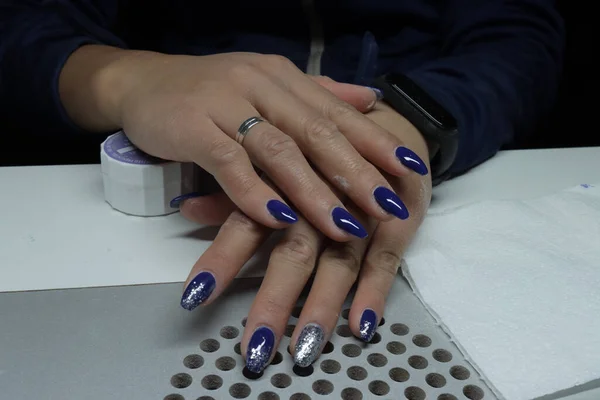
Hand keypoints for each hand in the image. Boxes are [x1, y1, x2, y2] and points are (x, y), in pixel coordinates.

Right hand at [62, 47, 427, 240]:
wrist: (140, 82)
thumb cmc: (209, 92)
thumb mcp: (267, 86)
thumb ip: (319, 95)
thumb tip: (371, 101)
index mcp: (284, 79)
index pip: (337, 112)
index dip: (375, 141)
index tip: (410, 170)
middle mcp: (261, 86)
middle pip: (317, 133)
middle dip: (356, 173)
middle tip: (388, 208)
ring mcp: (226, 105)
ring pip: (279, 151)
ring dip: (314, 192)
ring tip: (344, 227)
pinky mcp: (192, 128)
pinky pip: (229, 163)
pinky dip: (255, 193)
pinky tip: (278, 218)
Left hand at [179, 103, 431, 371]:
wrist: (385, 122)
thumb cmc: (320, 147)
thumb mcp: (276, 158)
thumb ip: (235, 187)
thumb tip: (186, 207)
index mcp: (287, 177)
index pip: (250, 220)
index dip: (223, 257)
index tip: (196, 296)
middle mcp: (324, 194)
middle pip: (296, 248)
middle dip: (275, 298)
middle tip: (256, 346)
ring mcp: (365, 208)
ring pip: (341, 259)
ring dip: (324, 305)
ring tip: (305, 348)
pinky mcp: (402, 217)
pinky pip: (388, 258)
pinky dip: (375, 291)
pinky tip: (361, 325)